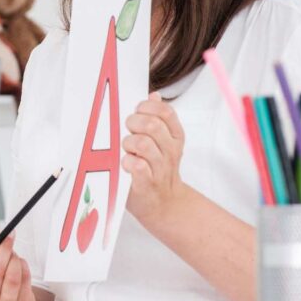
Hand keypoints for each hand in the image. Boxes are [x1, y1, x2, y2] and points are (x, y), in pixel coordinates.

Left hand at [123, 92, 186, 225]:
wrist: (164, 204)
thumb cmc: (157, 169)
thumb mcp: (163, 142)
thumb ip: (158, 118)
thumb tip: (154, 95)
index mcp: (175, 137)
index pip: (165, 112)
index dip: (147, 107)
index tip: (136, 112)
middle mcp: (170, 151)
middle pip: (152, 125)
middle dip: (133, 123)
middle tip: (127, 131)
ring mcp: (159, 168)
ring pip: (143, 144)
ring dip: (128, 143)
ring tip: (126, 150)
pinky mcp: (146, 184)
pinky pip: (137, 166)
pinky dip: (128, 162)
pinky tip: (125, 163)